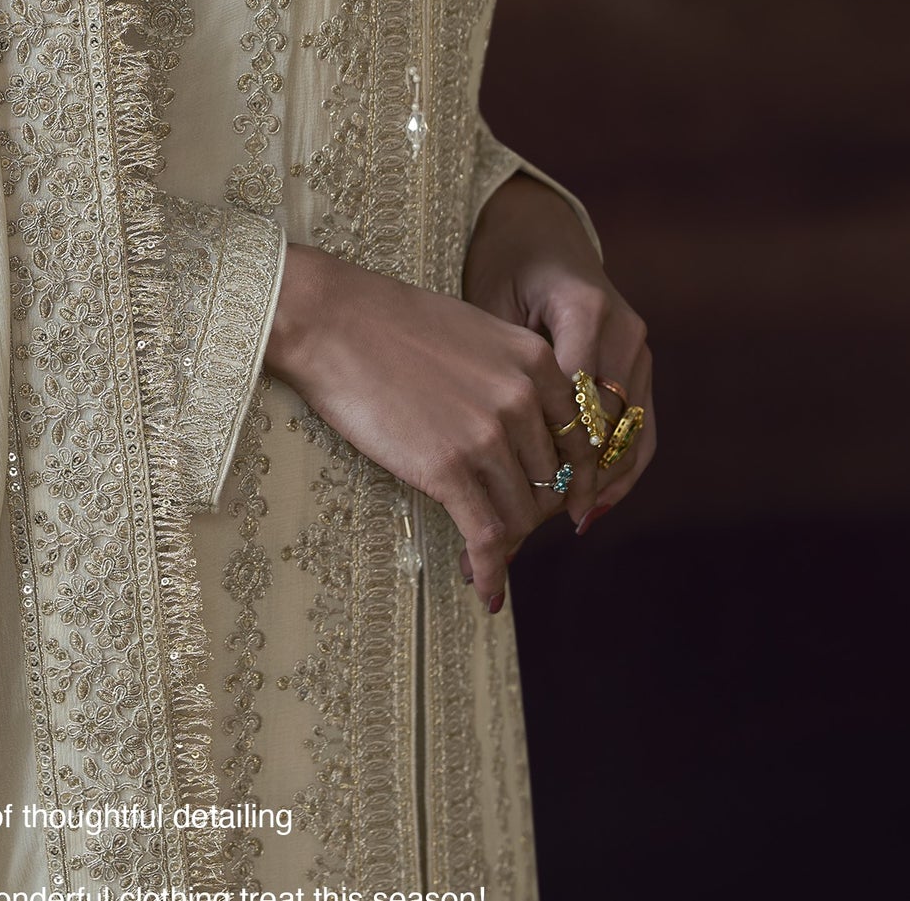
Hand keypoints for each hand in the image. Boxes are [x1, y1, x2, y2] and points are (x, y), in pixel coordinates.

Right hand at [262, 241, 586, 612]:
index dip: (570, 483)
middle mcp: (524, 398)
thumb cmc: (390, 322)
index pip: (577, 444)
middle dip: (530, 513)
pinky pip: (487, 538)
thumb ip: (512, 377)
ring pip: (521, 517)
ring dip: (506, 545)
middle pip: (550, 485)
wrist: (331, 320)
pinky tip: (484, 590)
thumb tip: (525, 431)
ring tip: (485, 558)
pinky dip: (490, 572)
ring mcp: (487, 435)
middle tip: (506, 528)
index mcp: (537, 362)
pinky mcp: (448, 468)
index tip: (559, 506)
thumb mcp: (476, 334)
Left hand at [462, 173, 656, 534]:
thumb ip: (496, 368)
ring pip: (629, 431)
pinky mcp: (642, 360)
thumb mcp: (488, 304)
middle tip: (539, 520)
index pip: (576, 401)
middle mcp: (623, 329)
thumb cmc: (501, 262)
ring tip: (567, 519)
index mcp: (584, 310)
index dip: (553, 453)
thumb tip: (482, 447)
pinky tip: (595, 502)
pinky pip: (640, 425)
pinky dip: (621, 466)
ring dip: (602, 478)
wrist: (539, 227)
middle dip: (577, 476)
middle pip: (606, 423)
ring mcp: (639, 346)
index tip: (524, 495)